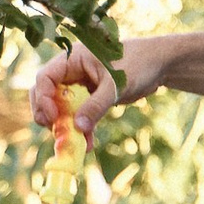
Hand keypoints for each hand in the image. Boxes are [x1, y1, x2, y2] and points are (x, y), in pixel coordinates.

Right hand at [31, 36, 162, 133]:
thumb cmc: (138, 63)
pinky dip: (81, 128)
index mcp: (73, 59)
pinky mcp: (91, 97)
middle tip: (54, 131)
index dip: (43, 98)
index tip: (52, 117)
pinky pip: (79, 115)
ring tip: (73, 143)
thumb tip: (78, 127)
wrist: (160, 65)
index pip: (45, 78)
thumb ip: (96, 105)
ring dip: (65, 126)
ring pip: (62, 107)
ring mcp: (81, 85)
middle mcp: (73, 71)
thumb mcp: (115, 85)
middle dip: (48, 114)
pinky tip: (88, 143)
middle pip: (47, 94)